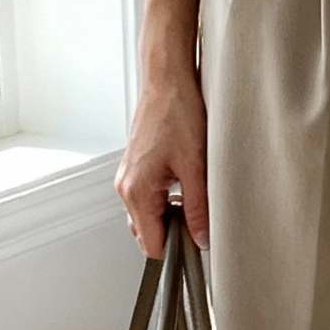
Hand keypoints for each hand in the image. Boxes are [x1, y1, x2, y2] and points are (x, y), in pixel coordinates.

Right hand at [115, 63, 209, 257]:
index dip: (177, 249)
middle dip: (173, 233)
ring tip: (193, 193)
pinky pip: (148, 196)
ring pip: (148, 215)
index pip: (151, 245)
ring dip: (171, 214)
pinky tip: (185, 181)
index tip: (197, 244)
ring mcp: (128, 176)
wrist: (167, 80)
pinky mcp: (136, 166)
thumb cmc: (177, 112)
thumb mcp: (196, 166)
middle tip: (199, 216)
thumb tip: (203, 237)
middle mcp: (126, 186)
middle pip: (147, 233)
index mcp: (136, 191)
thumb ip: (198, 208)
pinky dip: (166, 198)